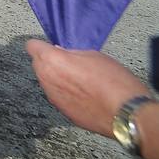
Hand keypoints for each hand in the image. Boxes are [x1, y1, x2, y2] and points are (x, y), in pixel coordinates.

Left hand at [26, 40, 149, 137]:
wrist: (126, 113)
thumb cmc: (114, 82)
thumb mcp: (94, 55)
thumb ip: (72, 53)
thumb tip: (63, 54)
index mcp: (52, 61)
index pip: (32, 46)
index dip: (42, 46)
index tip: (50, 47)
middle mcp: (47, 79)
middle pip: (38, 65)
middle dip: (49, 62)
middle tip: (69, 62)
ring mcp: (54, 98)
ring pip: (47, 82)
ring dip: (57, 79)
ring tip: (80, 80)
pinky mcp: (63, 112)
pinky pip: (58, 97)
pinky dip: (66, 94)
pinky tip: (83, 94)